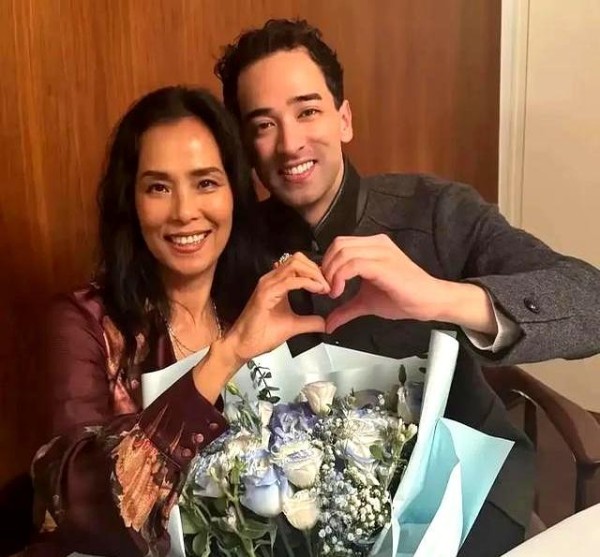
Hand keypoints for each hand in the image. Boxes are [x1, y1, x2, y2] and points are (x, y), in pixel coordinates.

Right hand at [221, 252, 329, 366]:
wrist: (244, 345)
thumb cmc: (261, 334)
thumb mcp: (293, 326)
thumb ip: (310, 322)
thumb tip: (326, 323)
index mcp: (277, 283)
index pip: (299, 264)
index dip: (316, 270)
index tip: (328, 283)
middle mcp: (271, 279)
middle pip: (298, 259)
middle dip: (317, 269)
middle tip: (329, 284)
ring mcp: (267, 284)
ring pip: (295, 264)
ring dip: (314, 274)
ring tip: (324, 287)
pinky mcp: (266, 294)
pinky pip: (290, 280)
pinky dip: (307, 282)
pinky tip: (317, 290)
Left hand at [321, 235, 496, 334]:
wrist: (429, 302)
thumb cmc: (403, 298)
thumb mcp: (366, 303)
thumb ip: (346, 309)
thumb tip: (329, 324)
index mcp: (372, 247)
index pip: (339, 245)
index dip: (327, 264)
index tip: (326, 285)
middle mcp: (376, 244)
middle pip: (338, 245)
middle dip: (326, 268)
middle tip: (327, 289)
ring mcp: (381, 252)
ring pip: (343, 252)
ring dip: (332, 273)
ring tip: (334, 292)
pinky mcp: (384, 264)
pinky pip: (353, 264)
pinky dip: (340, 277)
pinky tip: (340, 292)